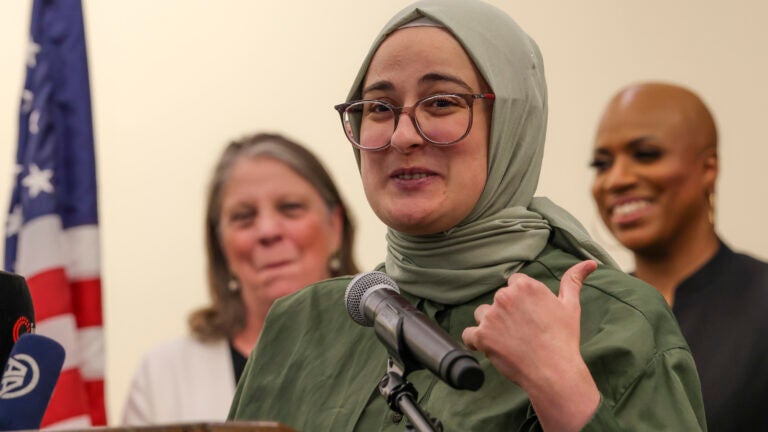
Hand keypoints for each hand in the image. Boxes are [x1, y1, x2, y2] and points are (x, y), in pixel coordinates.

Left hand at [462, 260, 599, 430]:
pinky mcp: (481, 336)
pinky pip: (469, 335)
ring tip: (511, 341)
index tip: (530, 316)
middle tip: (525, 332)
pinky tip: (493, 349)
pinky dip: (476, 342)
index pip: (513, 285)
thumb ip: (573, 280)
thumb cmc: (563, 339)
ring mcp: (491, 316)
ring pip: (482, 315)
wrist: (554, 372)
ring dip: (491, 326)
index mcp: (525, 286)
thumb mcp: (571, 306)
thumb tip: (590, 263)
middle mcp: (505, 296)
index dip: (521, 302)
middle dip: (507, 314)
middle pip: (498, 300)